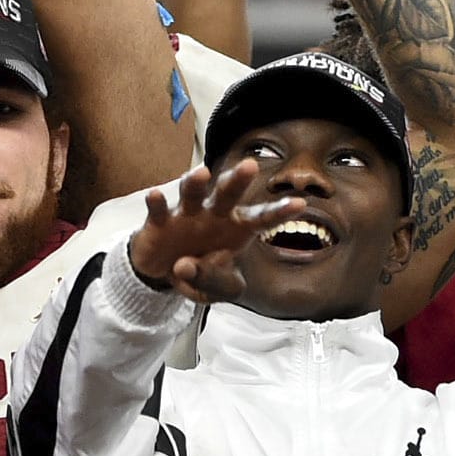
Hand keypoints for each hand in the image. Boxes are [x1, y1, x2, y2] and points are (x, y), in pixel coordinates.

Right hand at [126, 159, 305, 302]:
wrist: (164, 273)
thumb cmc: (201, 272)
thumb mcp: (216, 289)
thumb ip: (213, 282)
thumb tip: (187, 266)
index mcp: (237, 228)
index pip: (261, 218)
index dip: (279, 212)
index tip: (299, 204)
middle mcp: (213, 215)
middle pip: (227, 193)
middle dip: (238, 180)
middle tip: (249, 166)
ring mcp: (185, 215)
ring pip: (192, 193)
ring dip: (195, 182)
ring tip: (201, 173)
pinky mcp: (158, 222)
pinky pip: (157, 210)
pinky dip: (156, 202)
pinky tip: (155, 195)